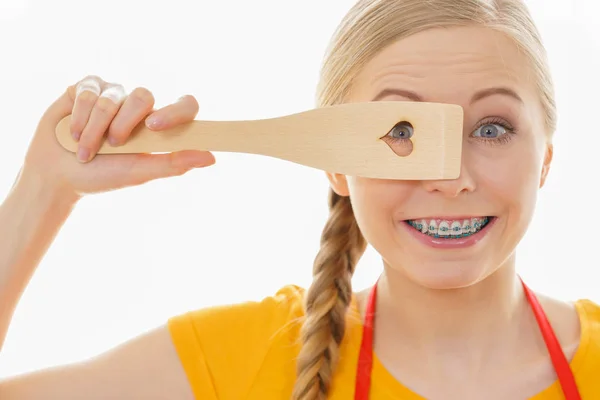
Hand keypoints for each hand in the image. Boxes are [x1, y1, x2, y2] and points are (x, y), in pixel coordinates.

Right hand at [20, 75, 214, 199]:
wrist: (59, 176)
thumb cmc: (104, 176)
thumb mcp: (140, 172)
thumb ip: (174, 163)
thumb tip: (211, 157)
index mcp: (160, 125)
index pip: (185, 105)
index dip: (175, 111)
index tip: (154, 127)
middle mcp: (139, 106)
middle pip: (144, 96)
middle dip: (123, 125)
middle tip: (113, 145)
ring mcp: (114, 93)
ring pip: (111, 98)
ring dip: (94, 130)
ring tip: (86, 149)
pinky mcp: (87, 87)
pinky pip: (88, 92)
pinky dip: (78, 118)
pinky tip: (71, 133)